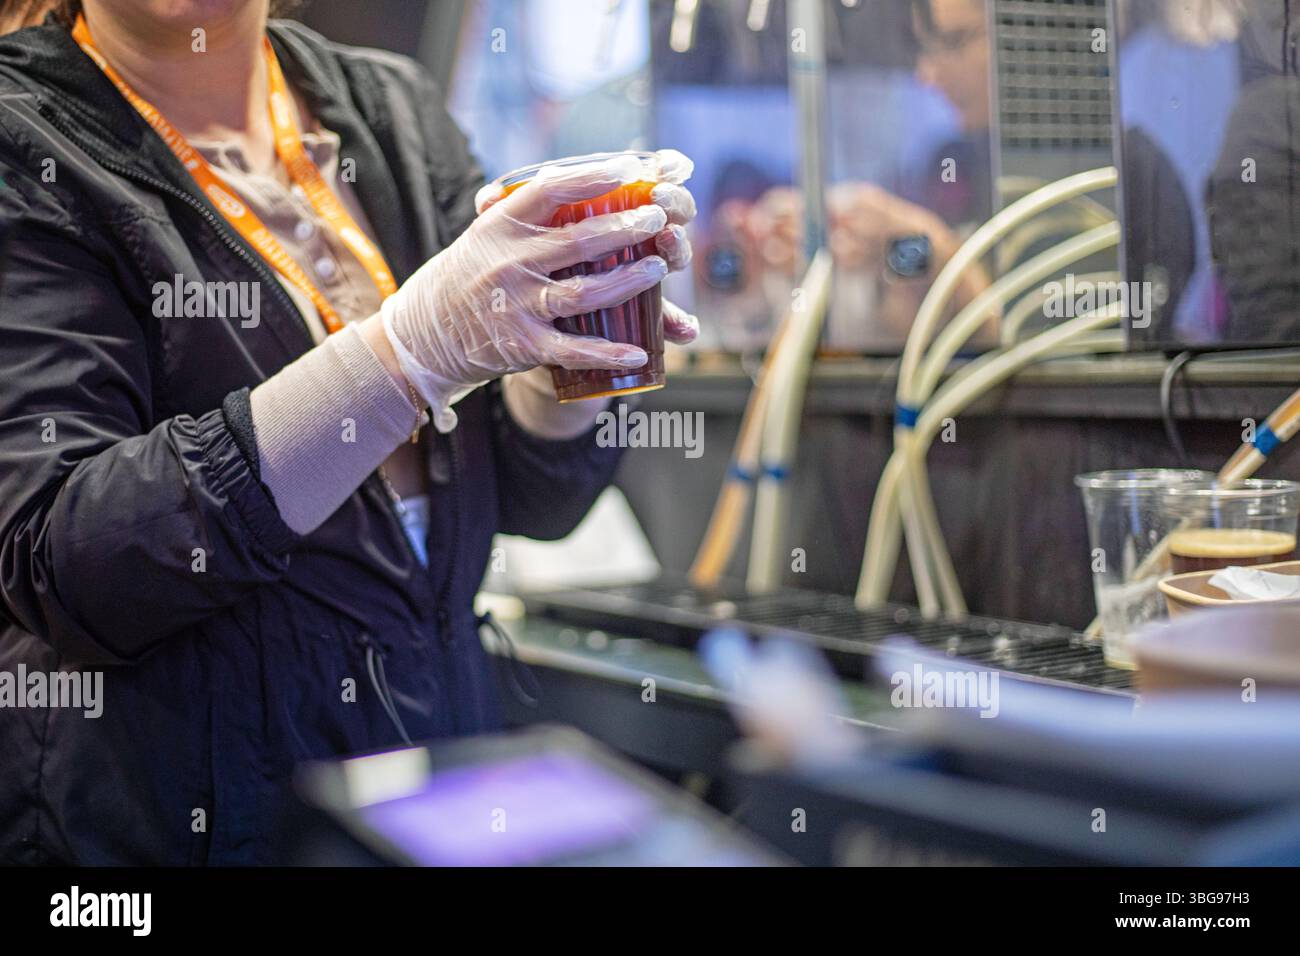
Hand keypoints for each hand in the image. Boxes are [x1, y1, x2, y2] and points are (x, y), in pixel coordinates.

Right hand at [382, 150, 697, 429]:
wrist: (427, 330)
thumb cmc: (471, 274)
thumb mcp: (487, 233)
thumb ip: (524, 210)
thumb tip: (566, 170)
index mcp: (501, 225)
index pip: (550, 190)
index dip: (594, 176)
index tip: (631, 167)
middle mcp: (508, 262)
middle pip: (578, 241)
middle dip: (626, 227)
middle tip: (659, 217)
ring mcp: (516, 305)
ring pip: (583, 292)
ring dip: (627, 280)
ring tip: (658, 268)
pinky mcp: (524, 344)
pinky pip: (574, 349)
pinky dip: (609, 354)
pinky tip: (640, 353)